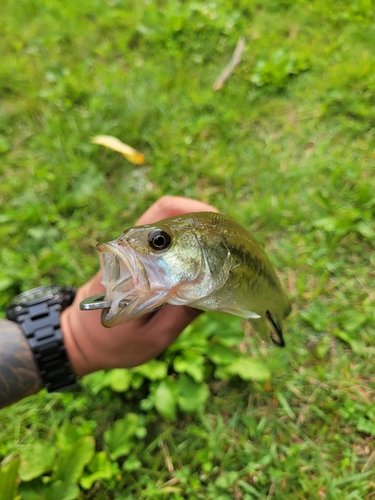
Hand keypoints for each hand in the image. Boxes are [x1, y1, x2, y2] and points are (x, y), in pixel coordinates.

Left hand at [61, 196, 217, 375]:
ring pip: (167, 225)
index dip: (194, 212)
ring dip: (194, 230)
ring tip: (221, 248)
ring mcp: (131, 251)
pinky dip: (184, 243)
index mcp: (132, 261)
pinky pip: (162, 242)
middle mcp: (129, 248)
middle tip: (228, 240)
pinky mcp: (134, 260)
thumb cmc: (113, 345)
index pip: (162, 217)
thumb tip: (217, 291)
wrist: (77, 342)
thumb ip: (183, 313)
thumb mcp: (154, 337)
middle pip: (168, 213)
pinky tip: (202, 259)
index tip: (220, 227)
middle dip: (202, 220)